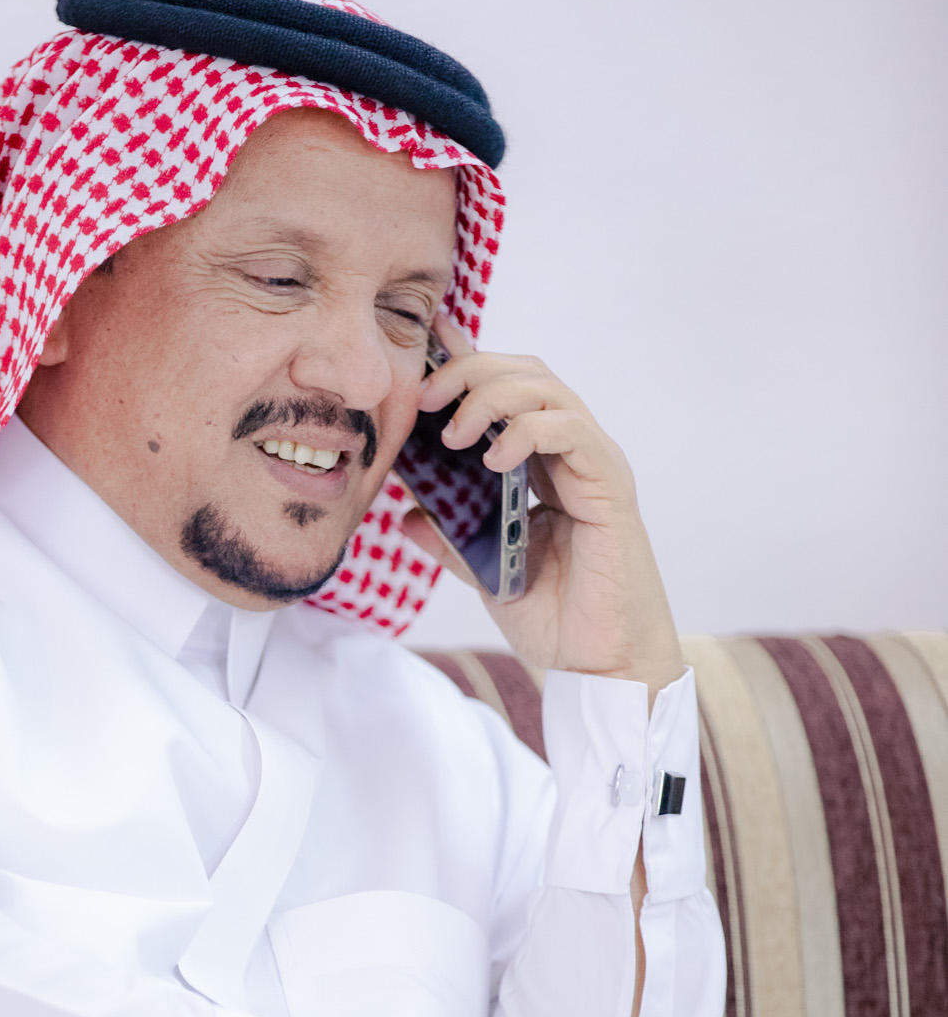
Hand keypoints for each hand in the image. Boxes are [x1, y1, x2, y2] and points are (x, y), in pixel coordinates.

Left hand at [404, 316, 684, 701]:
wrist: (601, 664)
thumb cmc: (557, 619)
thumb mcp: (485, 573)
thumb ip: (452, 539)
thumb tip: (407, 514)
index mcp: (546, 466)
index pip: (510, 390)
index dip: (470, 361)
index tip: (424, 352)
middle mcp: (573, 455)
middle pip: (527, 373)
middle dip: (470, 370)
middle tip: (424, 398)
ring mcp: (594, 466)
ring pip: (548, 390)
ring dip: (492, 397)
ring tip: (454, 433)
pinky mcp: (610, 487)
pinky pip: (572, 431)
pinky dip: (528, 432)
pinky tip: (494, 460)